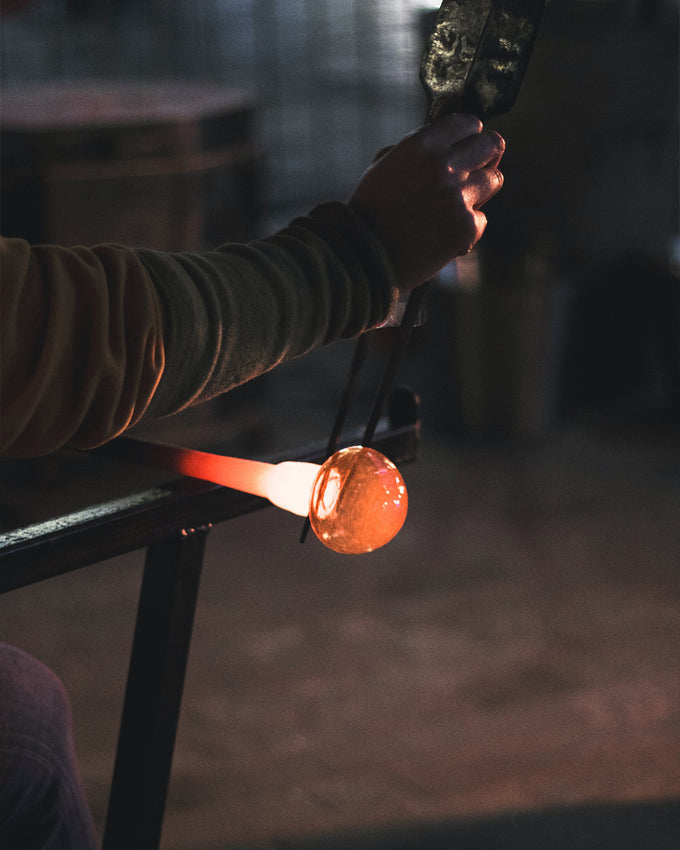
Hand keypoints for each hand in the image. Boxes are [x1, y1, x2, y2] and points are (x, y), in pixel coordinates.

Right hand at [348, 113, 504, 292]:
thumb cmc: (370, 213)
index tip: (464, 151)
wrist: (364, 258)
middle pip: (493, 145)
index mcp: (421, 145)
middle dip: (486, 158)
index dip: (469, 137)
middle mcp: (443, 165)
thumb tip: (447, 143)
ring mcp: (458, 196)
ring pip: (495, 179)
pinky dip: (466, 230)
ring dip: (480, 192)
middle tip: (474, 173)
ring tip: (456, 207)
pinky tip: (444, 237)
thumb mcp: (384, 166)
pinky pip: (481, 219)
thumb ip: (417, 150)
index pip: (469, 124)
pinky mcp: (466, 226)